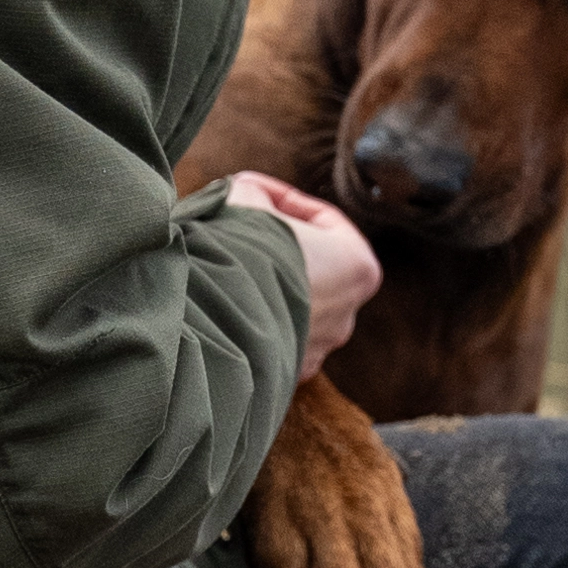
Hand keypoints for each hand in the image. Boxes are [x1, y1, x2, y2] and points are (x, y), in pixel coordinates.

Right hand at [223, 171, 381, 380]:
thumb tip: (247, 197)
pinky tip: (218, 302)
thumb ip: (256, 193)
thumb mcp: (246, 198)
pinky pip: (266, 335)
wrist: (209, 318)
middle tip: (235, 227)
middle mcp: (347, 314)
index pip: (322, 219)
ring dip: (259, 281)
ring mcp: (317, 350)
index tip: (248, 192)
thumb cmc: (239, 252)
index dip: (281, 198)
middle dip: (272, 245)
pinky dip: (248, 317)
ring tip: (221, 265)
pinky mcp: (284, 375)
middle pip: (308, 265)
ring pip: (286, 301)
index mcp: (358, 266)